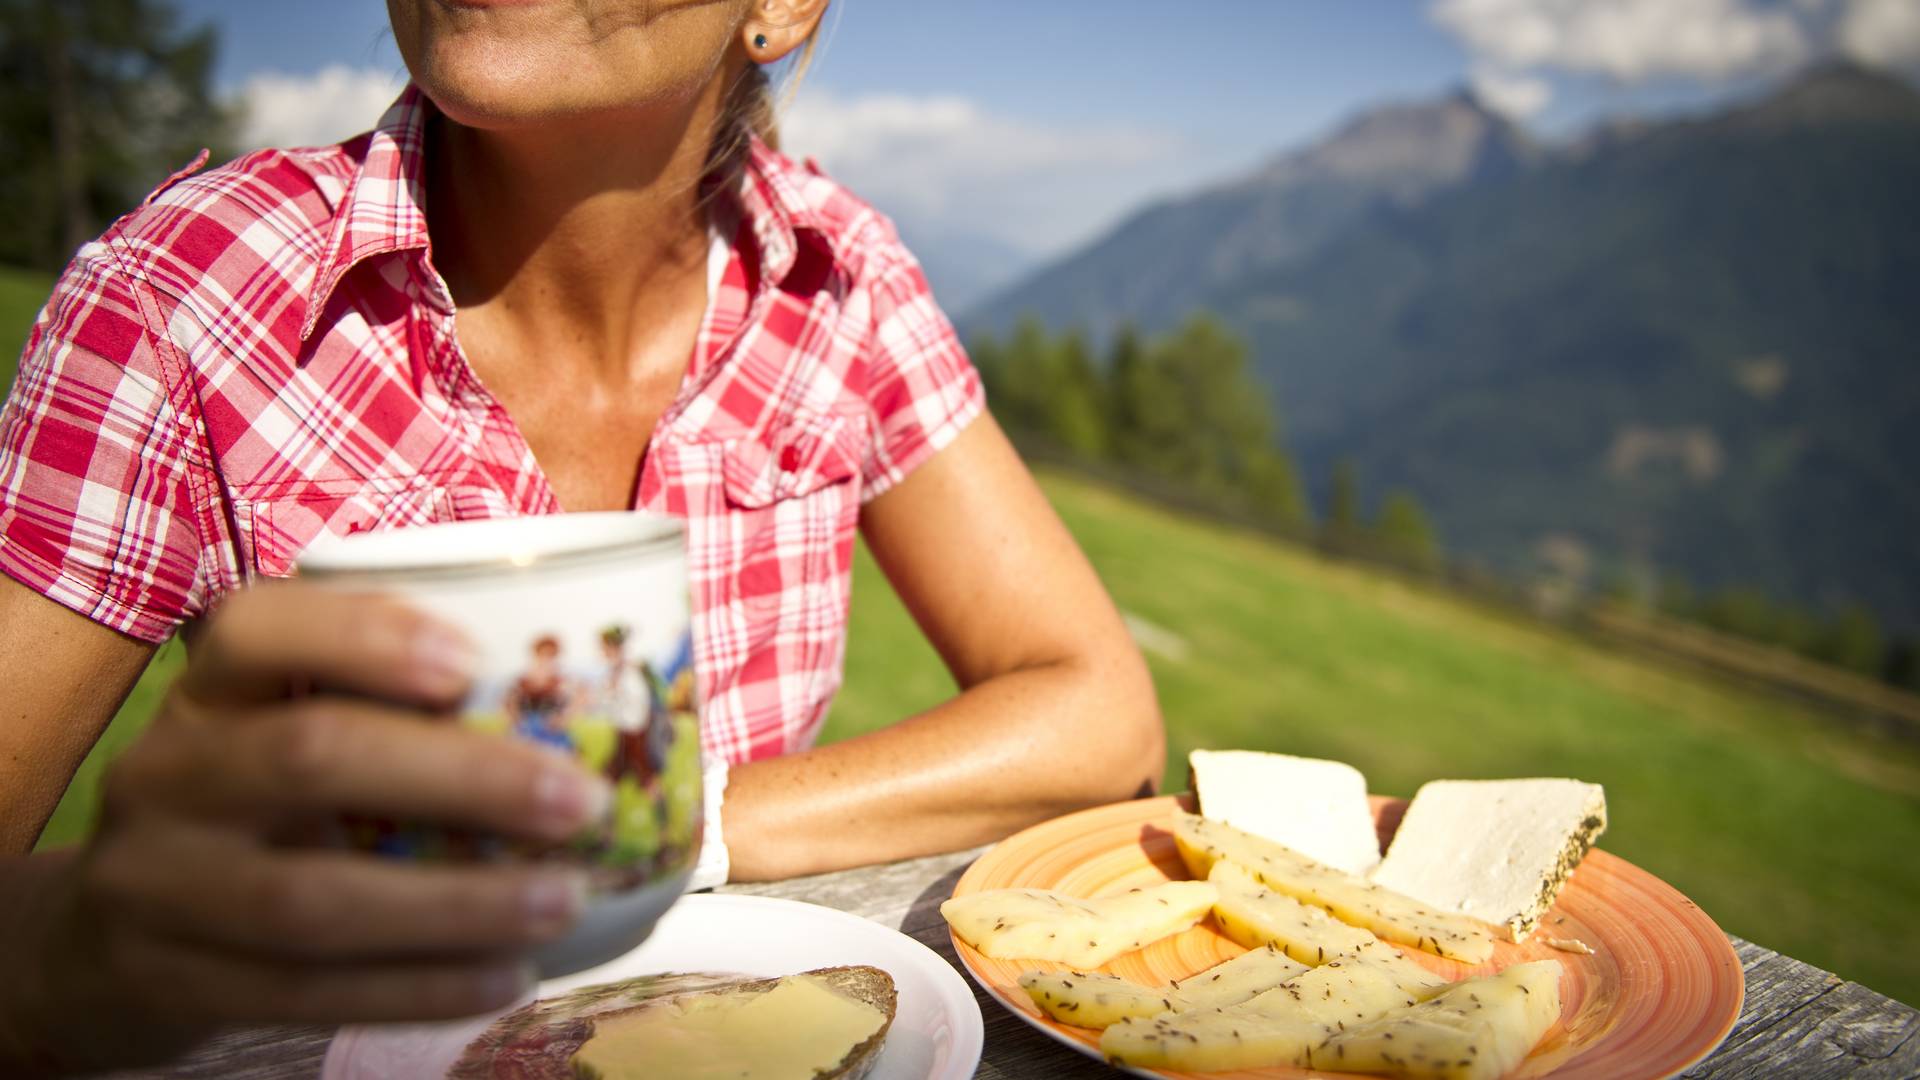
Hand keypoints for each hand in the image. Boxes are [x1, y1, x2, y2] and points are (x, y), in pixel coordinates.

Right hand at [6, 583, 610, 1071]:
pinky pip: (305, 992)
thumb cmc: (247, 814)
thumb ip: (388, 711)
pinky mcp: (168, 981)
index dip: (364, 633)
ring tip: (563, 900)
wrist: (96, 942)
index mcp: (207, 692)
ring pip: (309, 897)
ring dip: (455, 903)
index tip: (473, 660)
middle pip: (309, 757)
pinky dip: (418, 987)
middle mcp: (167, 773)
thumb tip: (597, 696)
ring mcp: (153, 883)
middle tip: (581, 800)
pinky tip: (505, 975)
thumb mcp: (278, 736)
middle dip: (460, 778)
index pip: (256, 628)